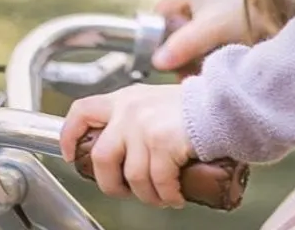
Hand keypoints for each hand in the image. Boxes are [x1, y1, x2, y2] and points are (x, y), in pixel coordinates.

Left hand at [59, 84, 190, 206]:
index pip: (82, 111)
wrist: (225, 103)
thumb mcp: (157, 101)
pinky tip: (175, 195)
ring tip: (162, 195)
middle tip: (128, 190)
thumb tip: (124, 149)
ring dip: (148, 195)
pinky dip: (167, 195)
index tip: (71, 153)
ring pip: (132, 177)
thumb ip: (137, 117)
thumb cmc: (197, 106)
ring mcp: (144, 126)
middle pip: (100, 157)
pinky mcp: (161, 142)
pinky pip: (157, 182)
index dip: (69, 135)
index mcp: (125, 99)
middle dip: (112, 184)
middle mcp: (130, 110)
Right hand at [151, 0, 250, 71]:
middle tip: (190, 71)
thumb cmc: (246, 11)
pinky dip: (215, 50)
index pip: (160, 14)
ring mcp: (218, 2)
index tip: (169, 61)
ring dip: (199, 54)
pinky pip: (213, 36)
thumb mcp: (210, 29)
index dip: (159, 38)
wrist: (290, 3)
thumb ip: (182, 45)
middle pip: (178, 28)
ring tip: (207, 69)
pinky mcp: (233, 14)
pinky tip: (223, 61)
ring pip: (196, 35)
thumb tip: (156, 62)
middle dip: (182, 52)